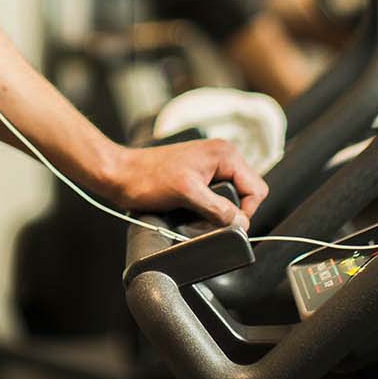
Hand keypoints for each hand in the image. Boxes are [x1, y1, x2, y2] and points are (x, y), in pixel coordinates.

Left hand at [106, 138, 267, 230]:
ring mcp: (209, 165)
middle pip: (245, 194)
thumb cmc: (147, 178)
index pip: (256, 189)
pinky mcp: (198, 175)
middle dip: (229, 212)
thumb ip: (219, 209)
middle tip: (206, 217)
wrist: (121, 175)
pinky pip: (215, 197)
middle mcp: (221, 156)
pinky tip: (189, 209)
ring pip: (230, 198)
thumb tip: (241, 223)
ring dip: (215, 211)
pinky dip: (206, 208)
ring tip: (194, 212)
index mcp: (225, 154)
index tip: (227, 224)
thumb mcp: (188, 194)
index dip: (245, 211)